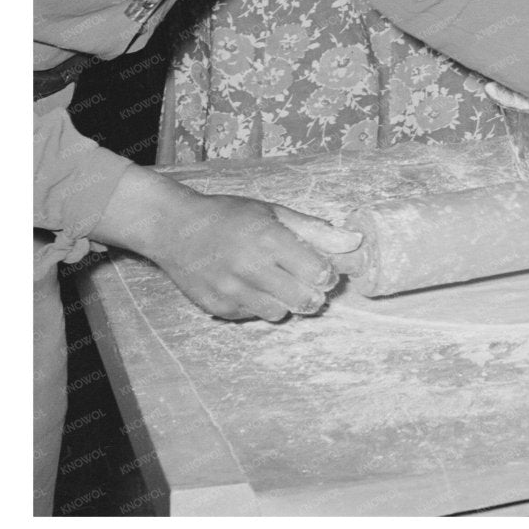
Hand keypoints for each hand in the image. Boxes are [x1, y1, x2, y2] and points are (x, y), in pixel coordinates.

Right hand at [130, 181, 361, 321]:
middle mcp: (249, 268)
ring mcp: (230, 291)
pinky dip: (259, 305)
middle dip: (314, 294)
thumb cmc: (229, 216)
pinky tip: (251, 286)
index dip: (328, 274)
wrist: (173, 228)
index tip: (325, 270)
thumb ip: (315, 230)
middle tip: (308, 282)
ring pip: (279, 313)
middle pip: (303, 299)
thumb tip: (354, 243)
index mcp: (268, 240)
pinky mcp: (215, 307)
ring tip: (277, 282)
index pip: (317, 272)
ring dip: (287, 301)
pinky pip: (252, 316)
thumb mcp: (274, 212)